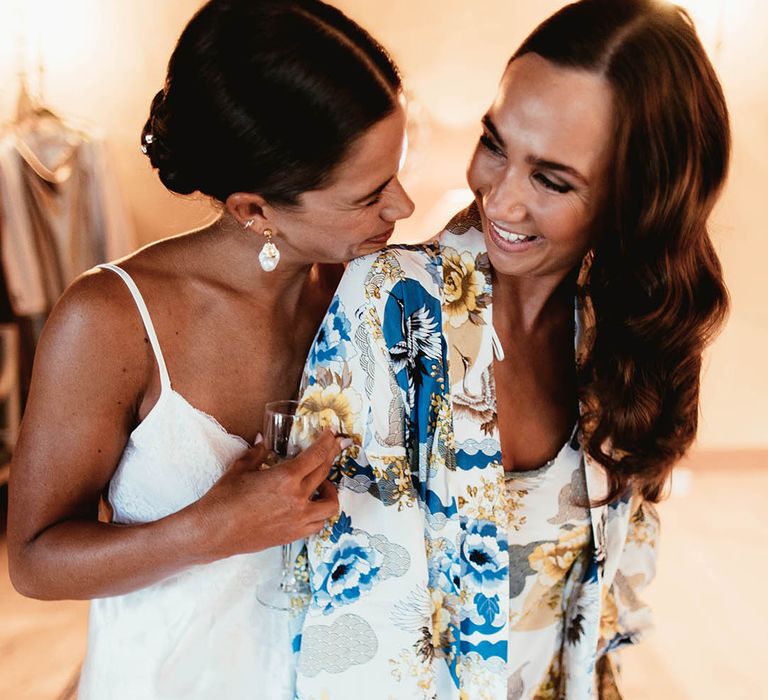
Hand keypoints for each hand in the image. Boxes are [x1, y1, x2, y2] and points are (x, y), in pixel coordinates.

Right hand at [193, 429, 341, 558]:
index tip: (332, 435)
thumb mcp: (239, 469)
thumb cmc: (222, 500)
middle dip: (332, 456)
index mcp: (285, 478)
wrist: (212, 533)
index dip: (327, 443)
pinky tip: (311, 507)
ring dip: (331, 491)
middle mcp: (297, 499)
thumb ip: (256, 453)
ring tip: (322, 485)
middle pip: (325, 473)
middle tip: (335, 447)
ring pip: (330, 504)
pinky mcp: (292, 535)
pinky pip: (317, 524)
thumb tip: (262, 440)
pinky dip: (319, 514)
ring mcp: (297, 520)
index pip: (316, 455)